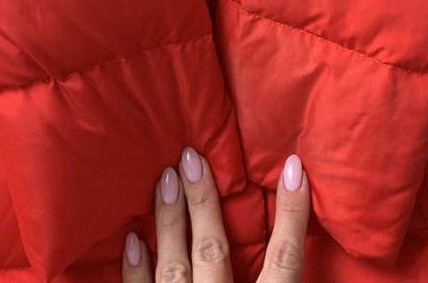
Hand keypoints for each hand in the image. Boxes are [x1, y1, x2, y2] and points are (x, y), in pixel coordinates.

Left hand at [122, 149, 309, 282]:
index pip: (284, 260)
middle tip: (191, 157)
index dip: (291, 214)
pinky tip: (132, 241)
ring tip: (164, 180)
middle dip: (202, 202)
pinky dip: (135, 270)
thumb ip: (282, 277)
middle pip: (213, 250)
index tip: (294, 167)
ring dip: (169, 222)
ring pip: (173, 267)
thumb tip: (295, 240)